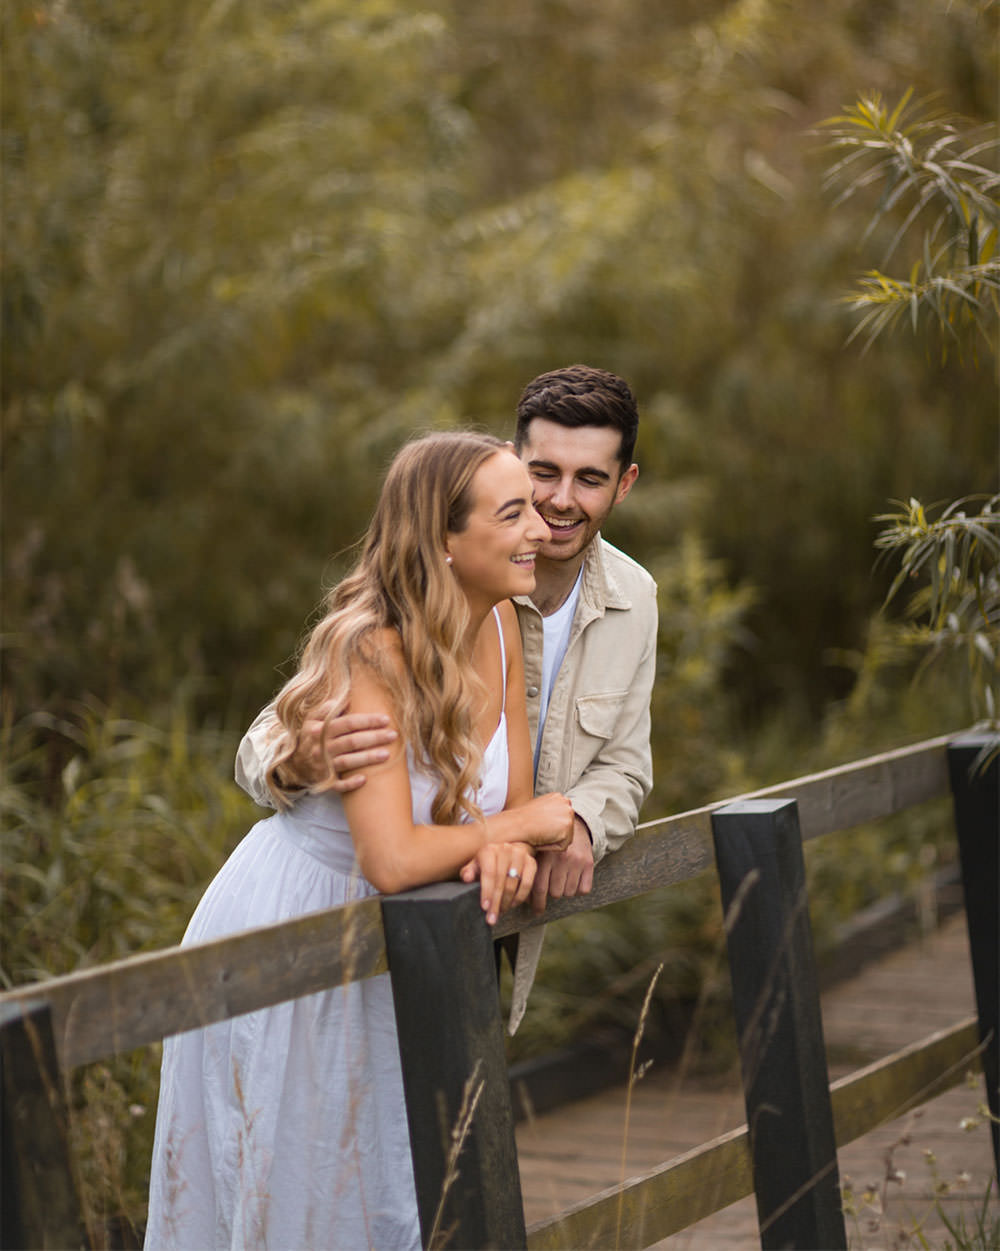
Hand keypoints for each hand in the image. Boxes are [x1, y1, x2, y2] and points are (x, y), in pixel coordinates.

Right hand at [283, 703, 397, 791]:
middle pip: (351, 741)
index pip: (347, 723)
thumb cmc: (311, 737)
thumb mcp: (312, 720)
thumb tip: (345, 698)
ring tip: (387, 755)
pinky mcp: (324, 781)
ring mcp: (322, 766)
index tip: (386, 719)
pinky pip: (337, 785)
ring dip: (367, 759)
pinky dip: (349, 783)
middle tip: (393, 735)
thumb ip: (326, 709)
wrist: (294, 764)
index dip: (367, 721)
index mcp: (320, 730)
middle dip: (373, 738)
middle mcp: (321, 747)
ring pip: (346, 762)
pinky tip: (364, 780)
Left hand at [460, 843, 535, 925]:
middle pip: (501, 880)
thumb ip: (469, 872)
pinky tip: (513, 904)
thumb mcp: (475, 866)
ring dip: (508, 901)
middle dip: (496, 902)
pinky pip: (527, 883)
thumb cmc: (487, 864)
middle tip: (492, 917)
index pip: (489, 873)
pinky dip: (520, 896)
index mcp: (489, 850)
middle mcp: (505, 849)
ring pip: (514, 883)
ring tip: (501, 911)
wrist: (505, 853)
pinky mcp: (531, 862)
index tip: (485, 908)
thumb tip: (466, 878)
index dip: (487, 891)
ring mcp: (519, 855)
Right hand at [515, 792, 574, 851]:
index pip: (562, 818)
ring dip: (553, 840)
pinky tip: (541, 840)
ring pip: (566, 837)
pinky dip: (552, 847)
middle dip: (555, 833)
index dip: (551, 826)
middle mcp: (566, 803)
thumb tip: (554, 823)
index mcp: (558, 797)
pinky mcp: (567, 827)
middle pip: (566, 827)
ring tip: (539, 836)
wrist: (516, 824)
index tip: (541, 828)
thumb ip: (550, 812)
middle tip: (539, 833)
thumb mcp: (538, 809)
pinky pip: (562, 845)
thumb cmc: (522, 820)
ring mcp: (568, 814)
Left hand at [531, 819, 593, 913]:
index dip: (537, 903)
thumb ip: (529, 870)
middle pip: (555, 893)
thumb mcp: (538, 850)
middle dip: (552, 893)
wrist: (575, 825)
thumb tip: (521, 896)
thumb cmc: (551, 843)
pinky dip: (578, 889)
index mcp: (545, 856)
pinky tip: (573, 880)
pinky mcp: (589, 863)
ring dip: (564, 891)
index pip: (540, 888)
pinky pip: (583, 890)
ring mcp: (576, 861)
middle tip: (551, 885)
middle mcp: (561, 858)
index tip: (536, 912)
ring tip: (562, 879)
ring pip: (568, 893)